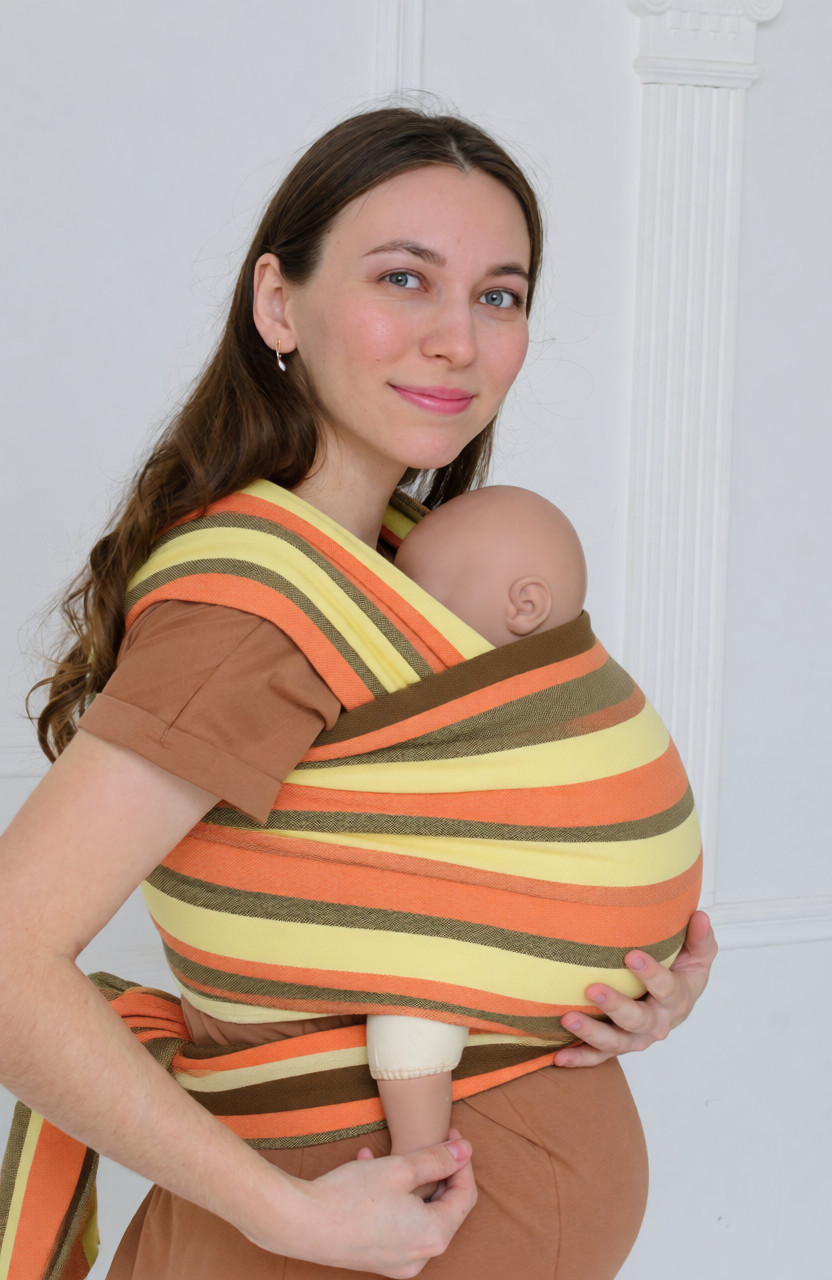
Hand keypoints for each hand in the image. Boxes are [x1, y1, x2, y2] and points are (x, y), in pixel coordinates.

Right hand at [271, 1131, 475, 1276]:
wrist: (302, 1224)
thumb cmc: (351, 1196)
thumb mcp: (400, 1168)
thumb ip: (438, 1160)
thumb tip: (466, 1151)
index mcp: (434, 1236)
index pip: (464, 1195)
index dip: (462, 1162)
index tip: (453, 1137)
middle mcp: (421, 1257)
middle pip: (444, 1208)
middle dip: (438, 1172)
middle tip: (430, 1142)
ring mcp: (399, 1263)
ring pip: (419, 1214)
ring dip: (411, 1182)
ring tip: (389, 1154)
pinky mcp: (379, 1259)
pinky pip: (398, 1225)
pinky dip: (393, 1198)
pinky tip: (369, 1170)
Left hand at [553, 910, 716, 1067]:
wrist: (675, 1000)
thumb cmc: (683, 970)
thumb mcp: (699, 953)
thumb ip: (700, 937)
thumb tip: (701, 916)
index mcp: (678, 998)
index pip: (667, 988)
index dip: (651, 974)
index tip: (632, 956)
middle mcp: (658, 1023)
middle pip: (638, 1020)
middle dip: (615, 1005)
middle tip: (593, 988)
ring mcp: (637, 1037)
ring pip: (617, 1043)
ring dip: (592, 1033)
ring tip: (568, 1018)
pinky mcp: (618, 1046)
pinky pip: (600, 1056)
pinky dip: (580, 1059)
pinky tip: (559, 1057)